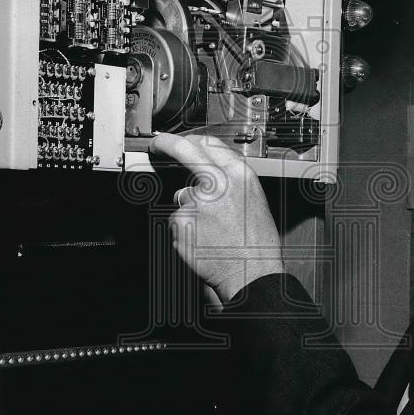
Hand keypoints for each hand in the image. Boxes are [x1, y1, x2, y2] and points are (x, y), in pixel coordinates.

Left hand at [149, 133, 283, 301]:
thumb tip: (206, 170)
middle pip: (184, 151)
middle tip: (157, 145)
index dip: (189, 140)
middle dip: (167, 144)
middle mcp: (218, 183)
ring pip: (182, 197)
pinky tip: (203, 240)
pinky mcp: (182, 222)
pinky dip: (186, 231)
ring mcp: (197, 202)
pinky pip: (178, 221)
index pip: (208, 143)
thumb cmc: (256, 243)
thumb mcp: (253, 199)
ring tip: (212, 231)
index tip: (178, 141)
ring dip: (190, 210)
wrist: (251, 274)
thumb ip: (230, 180)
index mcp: (240, 174)